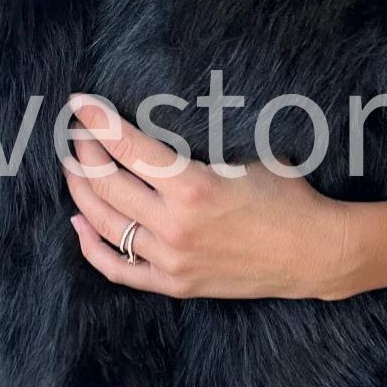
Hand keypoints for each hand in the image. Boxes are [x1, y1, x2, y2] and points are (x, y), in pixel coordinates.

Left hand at [62, 97, 357, 300]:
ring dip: (82, 192)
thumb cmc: (288, 197)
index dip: (98, 121)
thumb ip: (205, 141)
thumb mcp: (250, 154)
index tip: (80, 102)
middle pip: (107, 184)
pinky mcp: (175, 283)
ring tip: (73, 169)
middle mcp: (176, 225)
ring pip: (105, 224)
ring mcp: (172, 259)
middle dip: (84, 152)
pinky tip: (80, 223)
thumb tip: (167, 114)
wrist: (314, 252)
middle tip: (76, 134)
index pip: (128, 147)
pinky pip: (119, 269)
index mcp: (193, 186)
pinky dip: (92, 246)